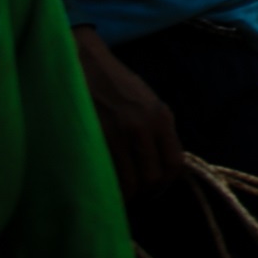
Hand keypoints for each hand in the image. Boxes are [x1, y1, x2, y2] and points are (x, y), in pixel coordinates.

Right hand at [75, 26, 183, 194]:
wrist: (83, 61)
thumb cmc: (114, 83)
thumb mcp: (146, 101)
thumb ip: (156, 129)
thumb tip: (160, 165)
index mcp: (161, 116)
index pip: (175, 164)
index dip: (166, 184)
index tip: (154, 190)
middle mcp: (144, 126)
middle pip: (153, 178)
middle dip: (145, 193)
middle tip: (134, 196)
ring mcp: (118, 132)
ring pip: (130, 182)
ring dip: (125, 194)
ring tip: (117, 194)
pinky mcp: (94, 136)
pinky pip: (107, 174)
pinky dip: (107, 186)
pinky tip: (102, 184)